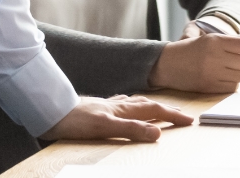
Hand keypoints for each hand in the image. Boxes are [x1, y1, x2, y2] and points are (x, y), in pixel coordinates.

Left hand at [39, 95, 192, 141]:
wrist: (50, 111)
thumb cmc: (74, 121)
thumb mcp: (105, 128)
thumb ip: (132, 129)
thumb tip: (157, 134)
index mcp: (124, 110)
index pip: (155, 111)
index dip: (173, 116)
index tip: (189, 121)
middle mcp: (118, 106)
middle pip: (149, 105)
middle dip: (167, 110)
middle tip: (181, 115)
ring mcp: (107, 106)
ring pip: (135, 104)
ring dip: (150, 106)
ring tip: (159, 108)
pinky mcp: (96, 109)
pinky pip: (119, 105)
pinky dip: (129, 106)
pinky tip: (125, 105)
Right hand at [148, 33, 239, 92]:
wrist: (167, 64)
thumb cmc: (190, 48)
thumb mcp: (207, 36)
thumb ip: (230, 40)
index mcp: (214, 40)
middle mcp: (214, 57)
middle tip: (239, 60)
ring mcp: (211, 73)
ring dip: (239, 73)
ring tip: (230, 69)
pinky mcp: (209, 87)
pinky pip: (232, 87)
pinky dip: (232, 83)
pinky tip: (224, 77)